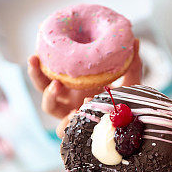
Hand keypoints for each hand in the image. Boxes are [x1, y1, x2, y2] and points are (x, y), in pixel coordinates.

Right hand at [27, 38, 142, 118]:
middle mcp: (69, 99)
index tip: (38, 53)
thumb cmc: (128, 102)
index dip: (41, 64)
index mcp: (76, 84)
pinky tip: (75, 113)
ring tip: (56, 85)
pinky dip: (67, 122)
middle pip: (43, 86)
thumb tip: (135, 41)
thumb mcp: (130, 82)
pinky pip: (64, 129)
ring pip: (49, 107)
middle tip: (34, 59)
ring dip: (48, 96)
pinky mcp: (76, 131)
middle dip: (36, 73)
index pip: (52, 72)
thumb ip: (132, 65)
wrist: (136, 125)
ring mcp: (71, 115)